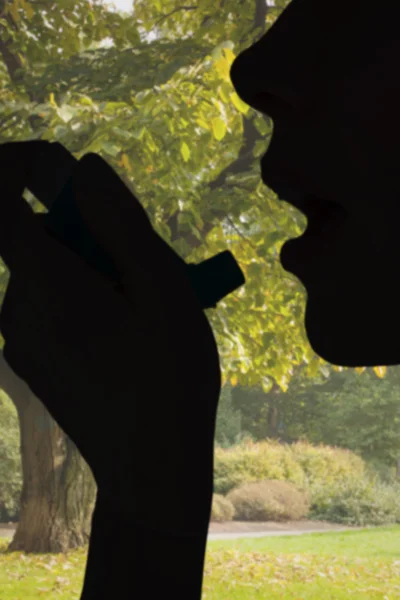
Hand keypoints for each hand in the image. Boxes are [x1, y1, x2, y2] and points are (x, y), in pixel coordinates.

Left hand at [0, 141, 220, 538]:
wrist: (150, 467)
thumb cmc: (170, 379)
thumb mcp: (166, 292)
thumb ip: (122, 225)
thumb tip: (84, 170)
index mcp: (48, 287)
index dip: (22, 170)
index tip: (67, 173)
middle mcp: (18, 310)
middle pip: (36, 238)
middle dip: (86, 234)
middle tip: (141, 267)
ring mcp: (19, 340)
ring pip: (46, 273)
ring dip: (90, 270)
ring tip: (139, 310)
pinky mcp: (28, 361)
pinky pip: (46, 305)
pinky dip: (80, 298)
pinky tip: (121, 336)